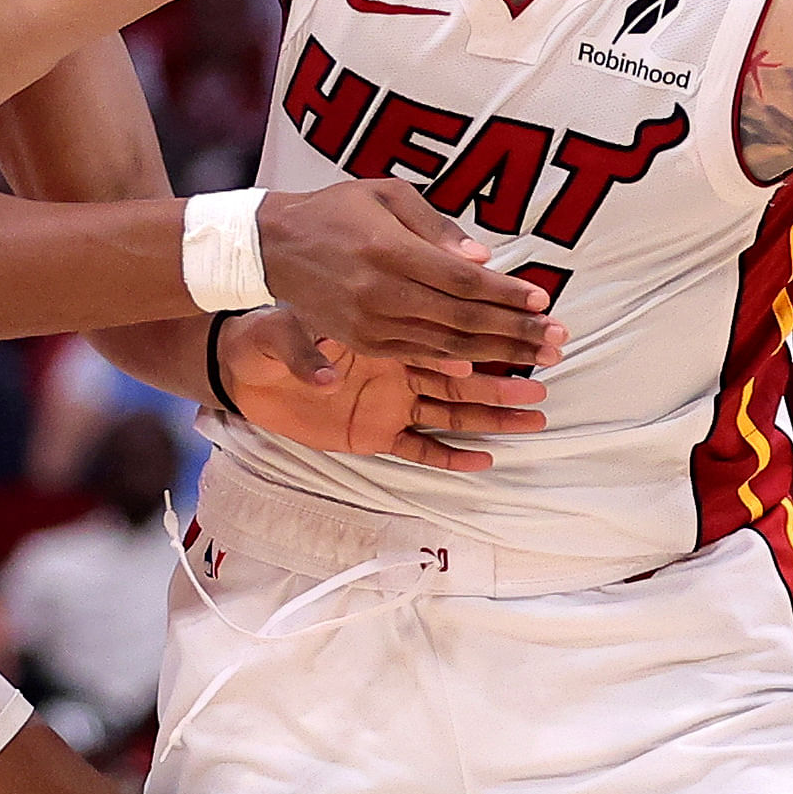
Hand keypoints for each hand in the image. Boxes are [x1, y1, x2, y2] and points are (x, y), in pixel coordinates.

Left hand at [219, 309, 547, 469]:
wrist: (244, 367)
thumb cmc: (267, 338)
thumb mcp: (283, 332)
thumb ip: (305, 347)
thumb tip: (324, 362)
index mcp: (385, 337)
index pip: (441, 339)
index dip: (481, 339)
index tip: (522, 336)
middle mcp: (396, 371)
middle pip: (462, 377)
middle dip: (506, 378)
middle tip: (548, 376)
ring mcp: (390, 404)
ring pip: (452, 412)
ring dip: (493, 415)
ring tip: (535, 416)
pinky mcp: (375, 434)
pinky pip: (419, 449)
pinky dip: (449, 456)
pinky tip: (484, 460)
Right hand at [254, 181, 564, 365]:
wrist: (274, 245)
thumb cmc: (339, 210)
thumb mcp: (386, 194)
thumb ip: (435, 226)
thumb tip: (482, 257)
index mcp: (389, 250)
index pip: (463, 279)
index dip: (506, 293)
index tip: (544, 300)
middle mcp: (380, 293)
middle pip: (462, 319)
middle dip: (516, 331)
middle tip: (559, 339)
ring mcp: (368, 323)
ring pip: (445, 345)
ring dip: (496, 353)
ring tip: (538, 358)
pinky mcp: (361, 341)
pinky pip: (417, 356)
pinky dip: (454, 363)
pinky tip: (487, 366)